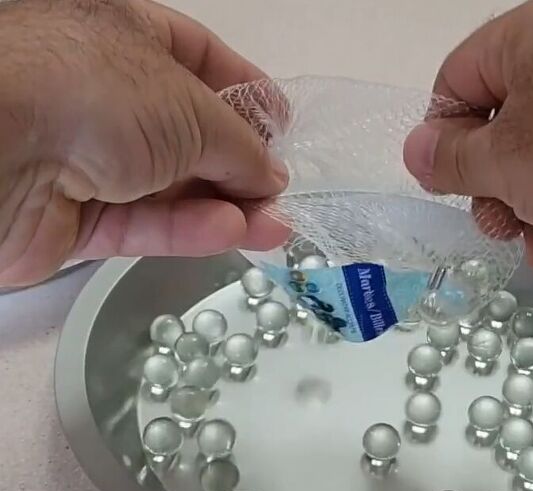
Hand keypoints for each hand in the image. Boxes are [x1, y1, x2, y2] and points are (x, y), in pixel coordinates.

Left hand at [0, 0, 287, 286]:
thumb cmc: (92, 93)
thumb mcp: (191, 108)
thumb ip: (240, 147)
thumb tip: (269, 175)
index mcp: (126, 40)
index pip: (199, 60)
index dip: (245, 92)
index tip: (282, 125)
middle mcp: (105, 96)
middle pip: (189, 135)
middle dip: (240, 166)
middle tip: (278, 194)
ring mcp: (87, 159)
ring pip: (170, 188)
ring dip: (225, 207)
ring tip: (272, 227)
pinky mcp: (75, 218)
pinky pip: (142, 223)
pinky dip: (187, 230)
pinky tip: (230, 233)